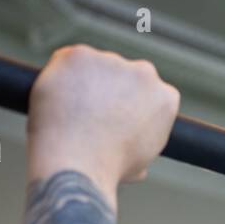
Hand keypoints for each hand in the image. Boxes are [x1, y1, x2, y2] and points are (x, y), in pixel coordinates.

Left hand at [27, 45, 179, 202]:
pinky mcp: (79, 55)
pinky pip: (66, 61)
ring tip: (71, 114)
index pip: (151, 92)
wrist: (78, 161)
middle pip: (124, 74)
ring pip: (94, 67)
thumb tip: (136, 163)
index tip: (116, 118)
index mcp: (166, 98)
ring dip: (84, 83)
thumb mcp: (139, 163)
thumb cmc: (108, 168)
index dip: (132, 105)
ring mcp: (111, 61)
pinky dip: (60, 77)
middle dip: (110, 88)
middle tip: (90, 114)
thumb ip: (140, 145)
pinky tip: (58, 101)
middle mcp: (145, 73)